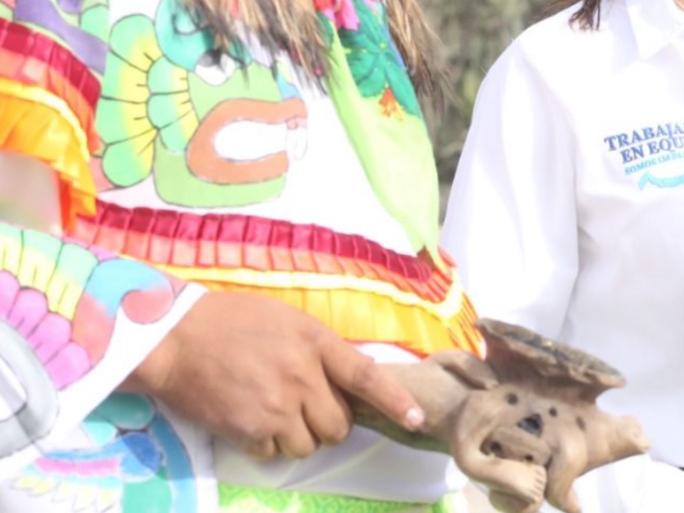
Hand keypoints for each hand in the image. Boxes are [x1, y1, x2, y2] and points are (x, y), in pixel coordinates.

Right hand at [123, 291, 424, 458]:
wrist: (175, 338)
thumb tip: (346, 377)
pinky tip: (249, 418)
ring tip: (272, 410)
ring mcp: (276, 407)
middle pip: (340, 425)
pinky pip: (274, 452)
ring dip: (297, 435)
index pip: (366, 376)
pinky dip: (266, 443)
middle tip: (305, 405)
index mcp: (316, 343)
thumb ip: (319, 349)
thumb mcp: (288, 321)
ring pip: (309, 444)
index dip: (395, 402)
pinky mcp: (248, 430)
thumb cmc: (232, 322)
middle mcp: (302, 377)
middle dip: (328, 421)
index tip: (417, 420)